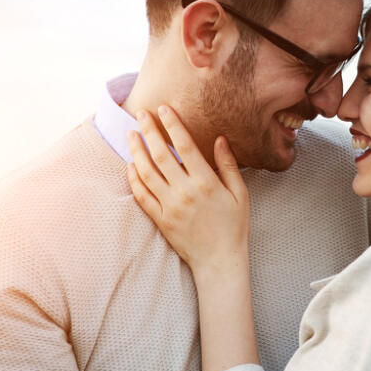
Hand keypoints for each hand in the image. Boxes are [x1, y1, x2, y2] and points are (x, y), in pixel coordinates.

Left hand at [126, 105, 249, 275]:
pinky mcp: (160, 220)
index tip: (164, 109)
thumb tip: (219, 139)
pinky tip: (130, 165)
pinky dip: (133, 179)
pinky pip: (142, 196)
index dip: (173, 125)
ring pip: (147, 173)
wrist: (219, 261)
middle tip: (141, 113)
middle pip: (162, 155)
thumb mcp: (240, 194)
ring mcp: (170, 207)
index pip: (186, 147)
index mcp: (206, 183)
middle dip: (150, 131)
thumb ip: (228, 165)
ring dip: (137, 151)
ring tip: (131, 134)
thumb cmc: (234, 226)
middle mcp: (185, 192)